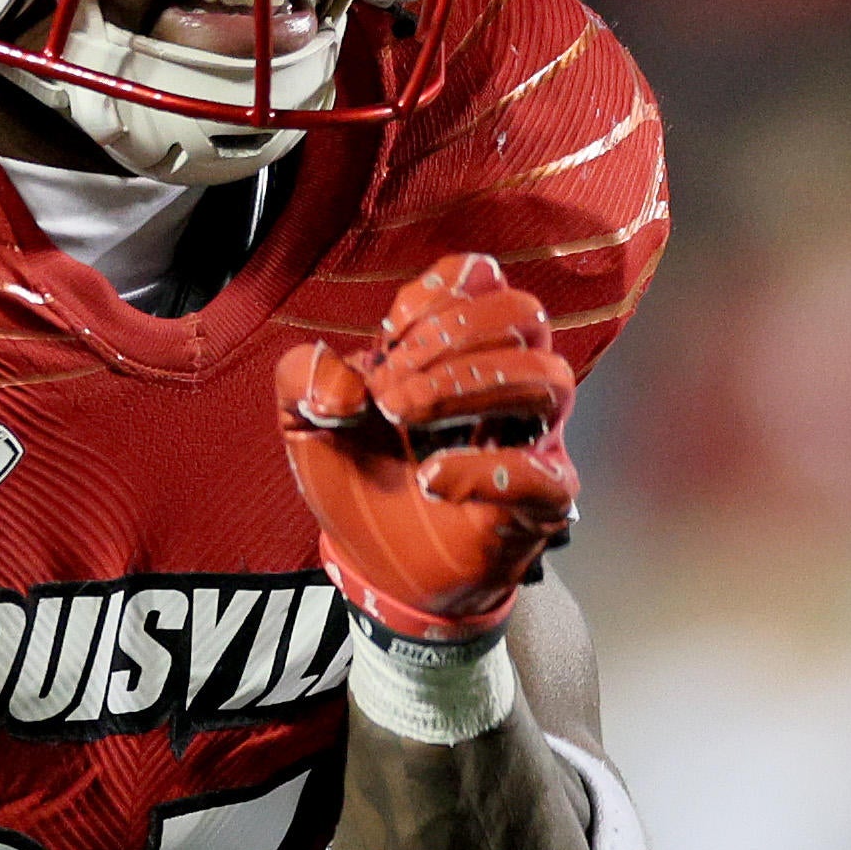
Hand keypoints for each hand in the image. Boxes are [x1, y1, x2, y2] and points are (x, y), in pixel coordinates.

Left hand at [276, 254, 580, 643]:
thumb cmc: (359, 481)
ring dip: (470, 384)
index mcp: (458, 350)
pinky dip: (486, 469)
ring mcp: (530, 439)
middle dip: (451, 338)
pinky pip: (545, 473)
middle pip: (524, 313)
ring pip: (550, 376)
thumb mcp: (306, 423)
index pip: (482, 279)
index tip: (390, 339)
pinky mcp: (539, 502)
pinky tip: (432, 479)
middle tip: (390, 391)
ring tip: (403, 415)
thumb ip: (300, 378)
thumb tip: (338, 385)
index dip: (435, 297)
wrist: (378, 569)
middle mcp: (506, 383)